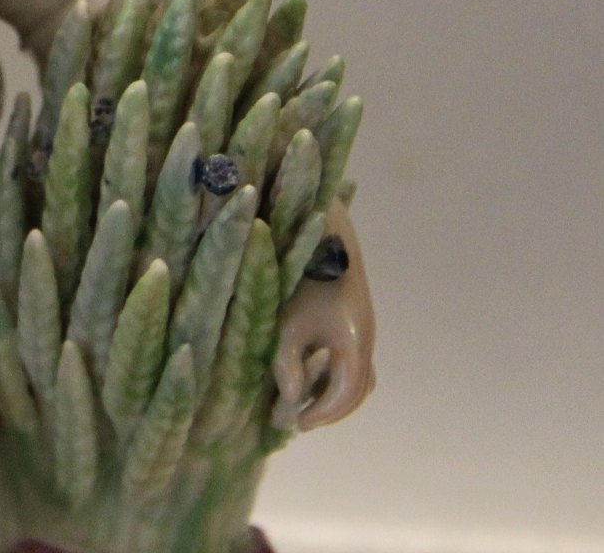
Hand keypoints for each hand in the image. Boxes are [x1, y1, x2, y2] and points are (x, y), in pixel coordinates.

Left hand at [272, 206, 375, 431]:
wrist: (322, 233)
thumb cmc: (301, 278)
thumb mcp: (287, 323)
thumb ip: (288, 365)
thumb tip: (292, 400)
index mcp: (354, 346)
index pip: (343, 396)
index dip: (320, 414)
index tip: (295, 423)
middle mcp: (367, 340)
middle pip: (358, 390)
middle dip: (331, 408)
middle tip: (301, 418)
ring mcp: (365, 327)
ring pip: (360, 375)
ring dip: (337, 391)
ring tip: (307, 398)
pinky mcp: (357, 316)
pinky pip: (355, 358)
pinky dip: (338, 373)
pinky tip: (313, 369)